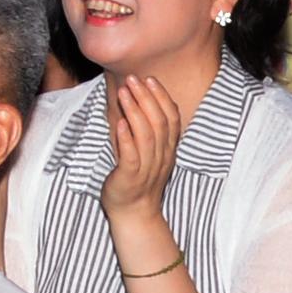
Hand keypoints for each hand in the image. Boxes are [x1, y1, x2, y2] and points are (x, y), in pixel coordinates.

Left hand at [102, 72, 182, 217]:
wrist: (134, 214)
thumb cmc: (137, 178)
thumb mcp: (147, 152)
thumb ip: (145, 129)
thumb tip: (134, 99)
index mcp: (167, 150)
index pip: (172, 119)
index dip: (162, 98)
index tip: (150, 79)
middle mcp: (161, 157)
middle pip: (160, 123)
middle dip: (147, 98)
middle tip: (133, 79)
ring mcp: (147, 168)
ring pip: (146, 136)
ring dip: (135, 111)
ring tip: (124, 92)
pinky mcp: (130, 178)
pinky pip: (131, 156)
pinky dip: (126, 138)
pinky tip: (120, 123)